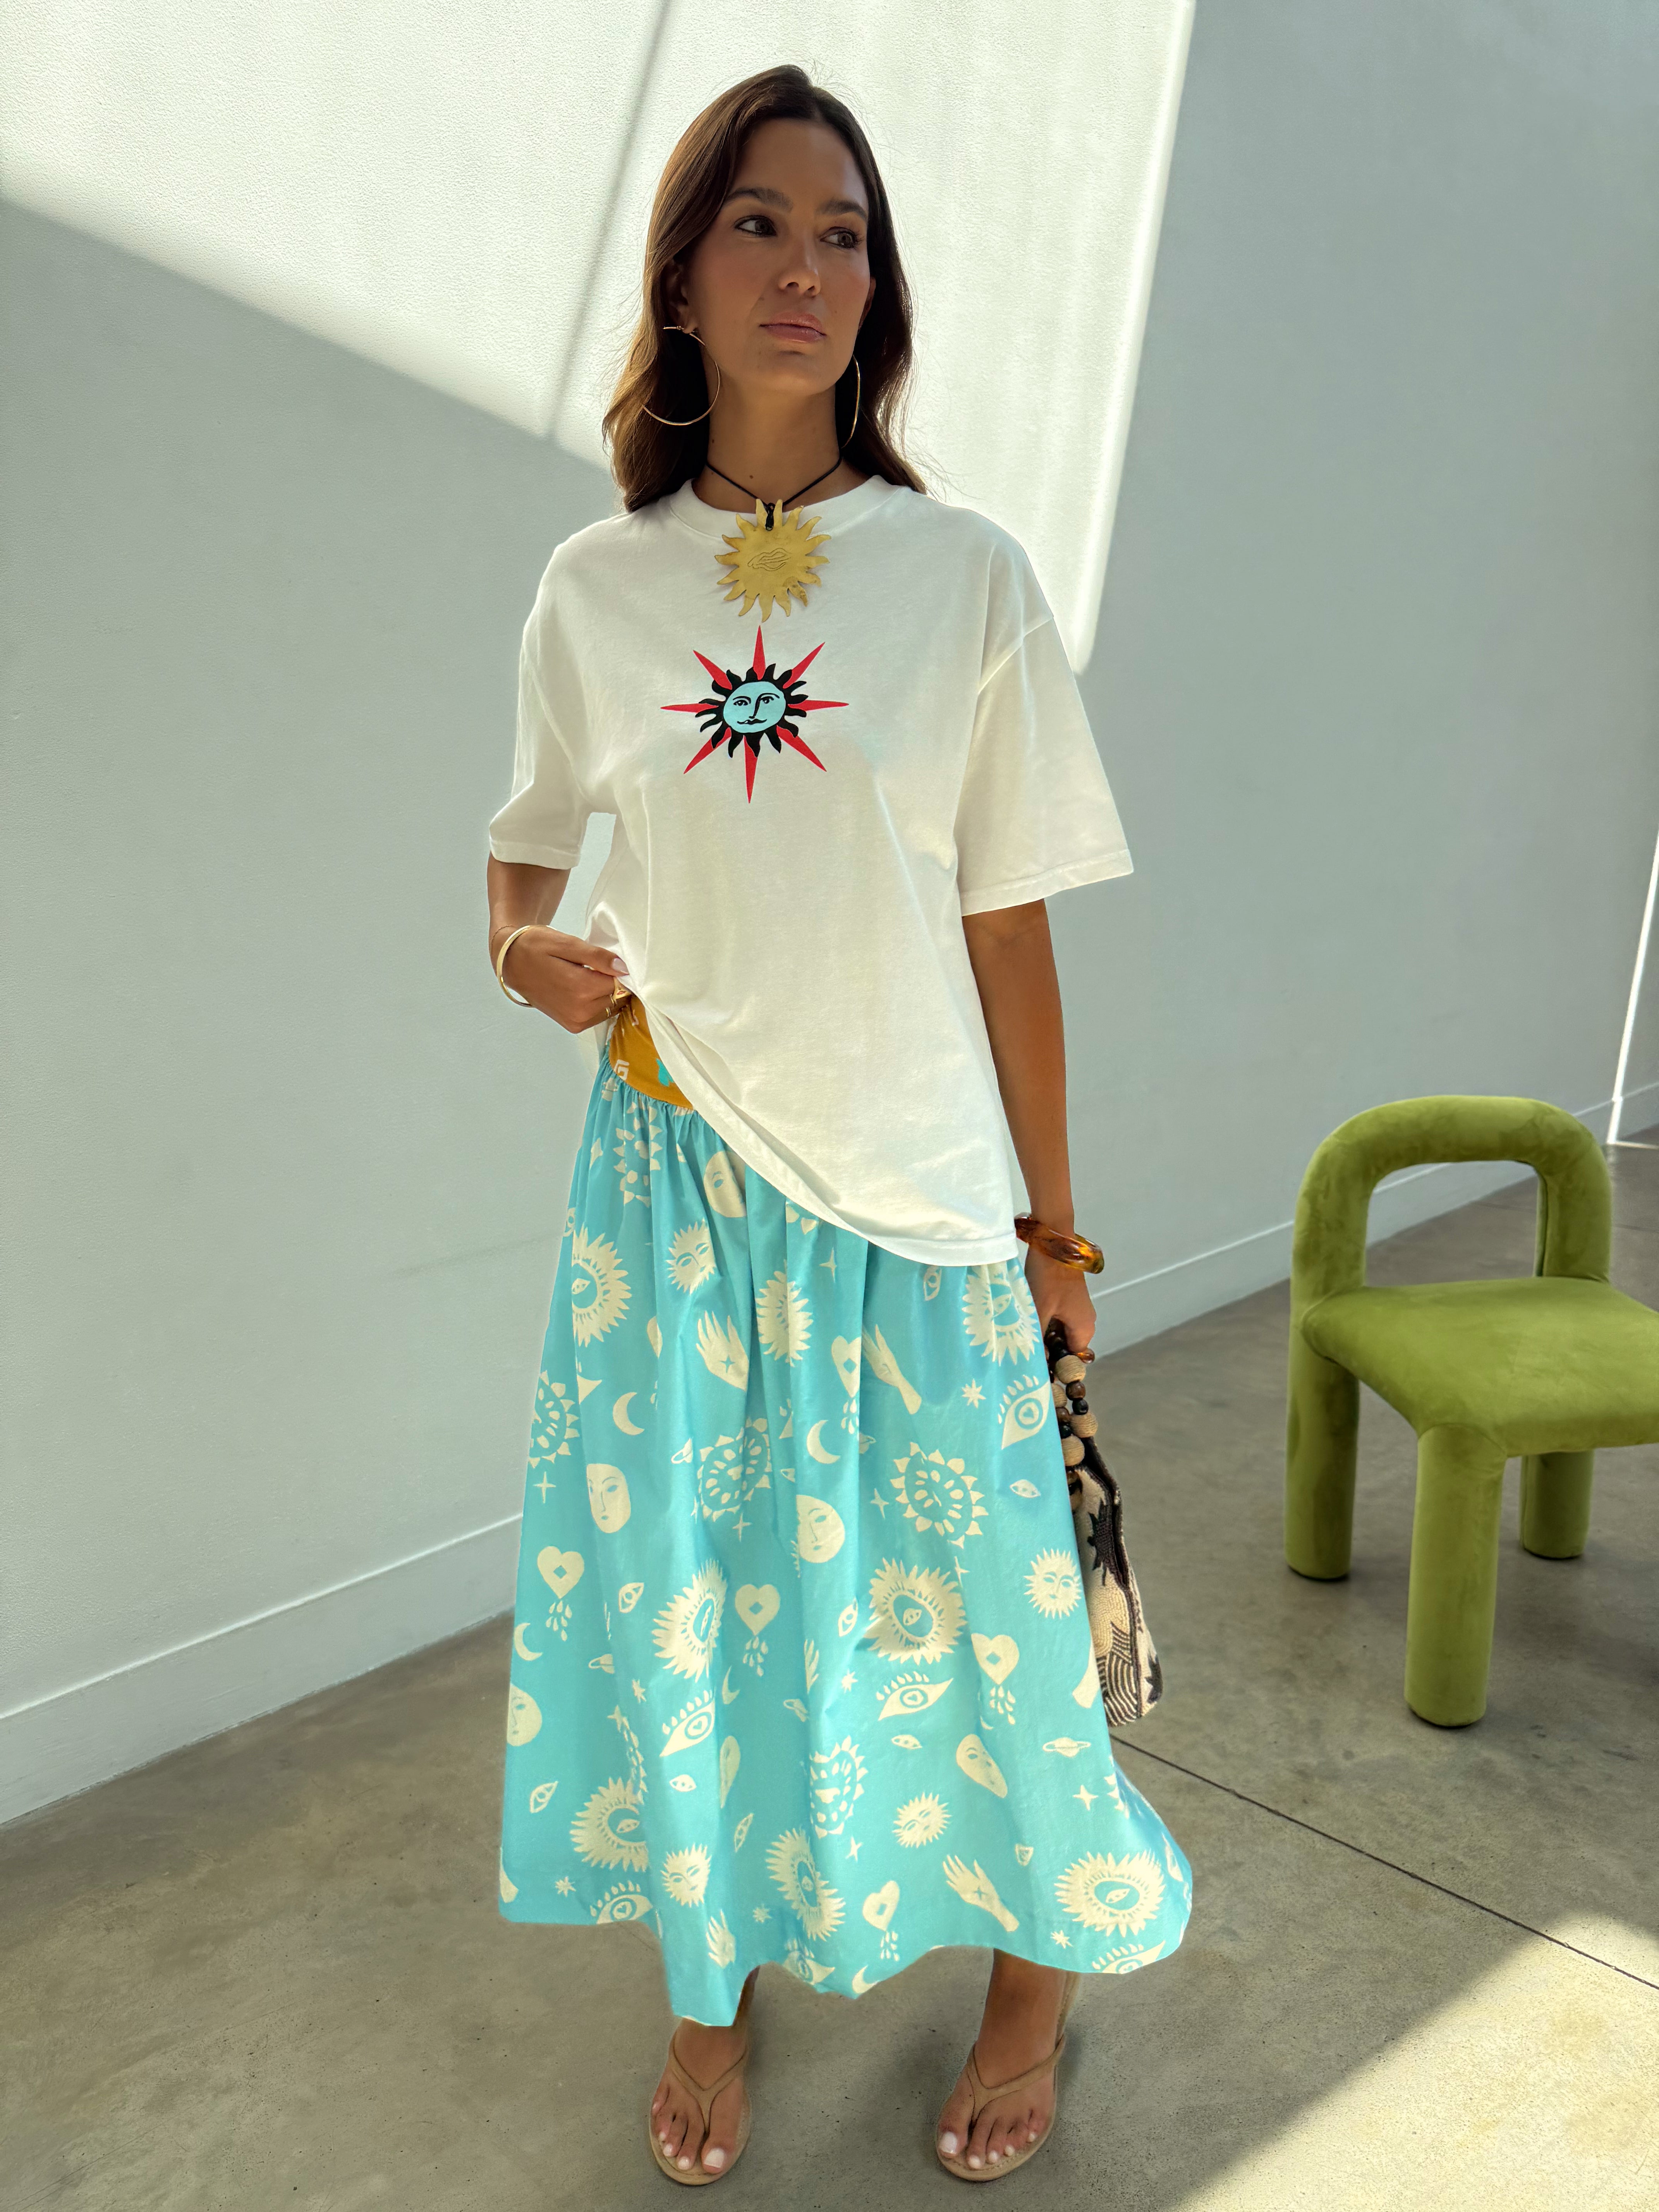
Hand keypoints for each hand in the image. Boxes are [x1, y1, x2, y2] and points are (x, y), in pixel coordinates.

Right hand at [493, 926, 626, 1031]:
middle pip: (618, 996)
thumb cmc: (536, 947)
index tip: (609, 960)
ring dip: (607, 993)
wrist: (511, 963)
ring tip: (589, 976)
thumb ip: (596, 956)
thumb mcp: (566, 943)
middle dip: (614, 981)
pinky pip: (600, 1015)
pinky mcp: (573, 1026)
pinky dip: (599, 1002)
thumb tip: (623, 968)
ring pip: (611, 1007)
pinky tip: (586, 988)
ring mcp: (576, 1021)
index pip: (621, 982)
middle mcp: (580, 1011)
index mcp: (580, 989)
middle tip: (597, 966)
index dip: (619, 970)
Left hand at [1023, 1247, 1095, 1361]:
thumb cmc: (1047, 1279)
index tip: (1036, 1367)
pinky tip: (1028, 1320)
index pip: (1072, 1359)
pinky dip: (1045, 1323)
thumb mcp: (1038, 1312)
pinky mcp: (1069, 1300)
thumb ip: (1038, 1340)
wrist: (1053, 1245)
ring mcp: (1077, 1310)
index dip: (1055, 1365)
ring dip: (1044, 1335)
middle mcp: (1085, 1321)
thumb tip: (1036, 1363)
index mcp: (1084, 1329)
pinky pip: (1058, 1320)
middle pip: (1066, 1347)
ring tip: (1023, 1335)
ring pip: (1060, 1333)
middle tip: (1025, 1349)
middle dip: (1048, 1350)